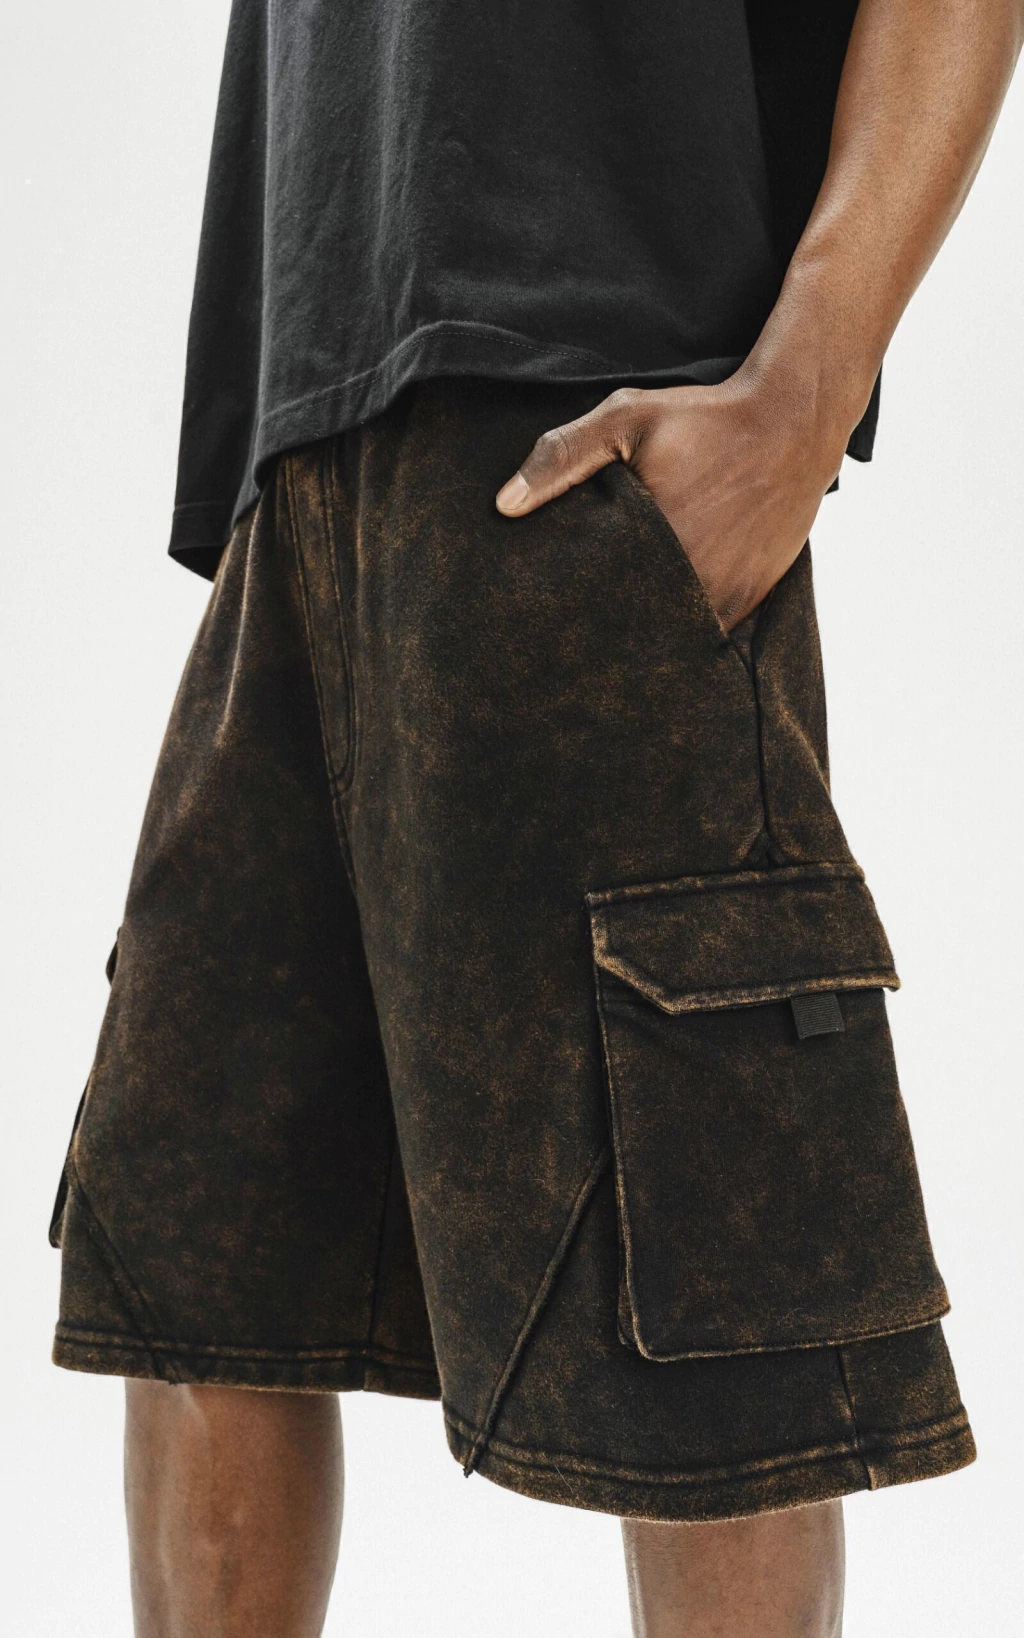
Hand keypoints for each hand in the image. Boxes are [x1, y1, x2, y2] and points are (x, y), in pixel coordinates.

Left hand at [495, 369, 848, 630]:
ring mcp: (726, 597)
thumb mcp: (627, 419)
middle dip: (605, 640)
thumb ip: (563, 458)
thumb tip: (503, 505)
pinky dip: (687, 635)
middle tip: (570, 651)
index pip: (596, 608)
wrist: (794, 421)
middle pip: (635, 633)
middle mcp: (693, 584)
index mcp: (654, 547)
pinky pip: (710, 635)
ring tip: (613, 648)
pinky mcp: (751, 599)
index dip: (572, 621)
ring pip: (674, 640)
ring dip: (648, 641)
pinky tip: (663, 629)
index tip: (547, 629)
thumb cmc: (705, 418)